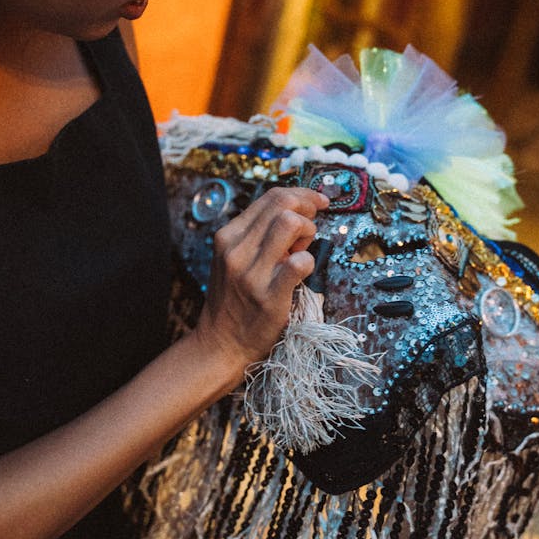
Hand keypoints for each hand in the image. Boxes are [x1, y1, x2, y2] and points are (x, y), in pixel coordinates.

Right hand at [192, 185, 328, 378]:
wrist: (221, 344)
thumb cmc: (235, 300)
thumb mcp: (235, 259)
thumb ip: (259, 236)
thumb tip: (297, 215)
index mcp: (229, 236)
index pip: (271, 197)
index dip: (301, 194)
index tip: (317, 202)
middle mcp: (236, 249)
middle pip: (282, 204)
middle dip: (307, 210)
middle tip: (310, 231)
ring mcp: (252, 273)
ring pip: (290, 223)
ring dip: (307, 232)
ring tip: (302, 250)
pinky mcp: (269, 296)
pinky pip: (300, 263)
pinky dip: (309, 261)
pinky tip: (302, 271)